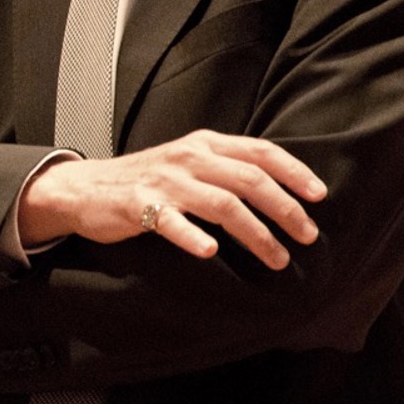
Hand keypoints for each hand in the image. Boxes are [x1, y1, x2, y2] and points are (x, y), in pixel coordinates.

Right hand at [19, 129, 323, 268]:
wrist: (84, 188)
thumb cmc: (144, 180)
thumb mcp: (187, 162)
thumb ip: (225, 168)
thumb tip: (277, 191)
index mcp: (204, 144)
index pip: (260, 152)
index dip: (294, 173)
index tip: (319, 197)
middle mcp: (188, 157)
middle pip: (250, 180)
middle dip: (286, 210)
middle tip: (307, 237)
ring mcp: (164, 181)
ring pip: (223, 204)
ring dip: (256, 233)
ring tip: (276, 259)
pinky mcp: (139, 204)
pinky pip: (171, 221)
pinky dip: (192, 236)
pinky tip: (210, 252)